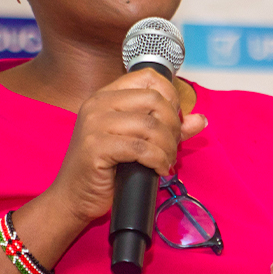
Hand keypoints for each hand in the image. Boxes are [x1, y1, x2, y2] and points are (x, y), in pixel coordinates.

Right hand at [46, 69, 207, 226]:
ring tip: (165, 161)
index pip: (148, 78)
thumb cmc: (103, 168)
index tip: (172, 120)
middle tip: (171, 146)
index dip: (169, 96)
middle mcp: (97, 104)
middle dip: (172, 126)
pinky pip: (142, 148)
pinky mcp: (97, 147)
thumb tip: (200, 119)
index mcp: (104, 97)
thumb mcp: (135, 141)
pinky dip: (158, 160)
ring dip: (168, 147)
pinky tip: (158, 170)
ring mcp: (94, 124)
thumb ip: (166, 128)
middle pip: (154, 100)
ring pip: (151, 126)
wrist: (72, 196)